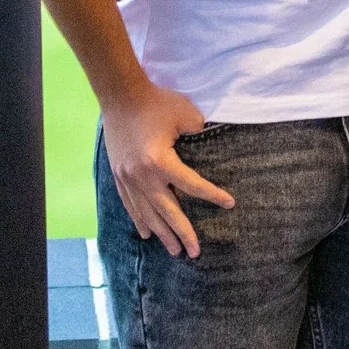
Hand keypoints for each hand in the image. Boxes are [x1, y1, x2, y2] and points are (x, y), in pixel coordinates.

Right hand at [101, 81, 234, 258]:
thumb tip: (210, 147)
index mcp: (160, 161)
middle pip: (167, 211)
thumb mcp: (187, 115)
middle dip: (182, 233)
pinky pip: (130, 204)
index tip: (229, 203)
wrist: (121, 96)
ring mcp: (127, 178)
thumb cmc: (157, 102)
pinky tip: (147, 233)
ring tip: (174, 250)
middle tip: (194, 253)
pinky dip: (140, 220)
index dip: (213, 195)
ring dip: (161, 233)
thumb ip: (201, 135)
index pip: (192, 185)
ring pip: (147, 213)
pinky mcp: (119, 175)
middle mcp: (142, 175)